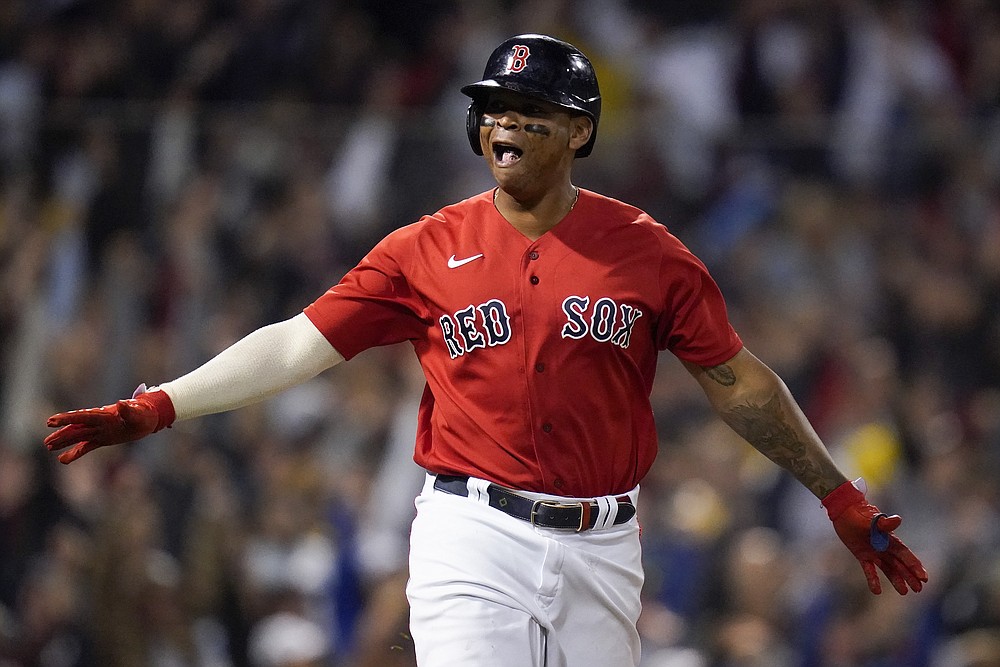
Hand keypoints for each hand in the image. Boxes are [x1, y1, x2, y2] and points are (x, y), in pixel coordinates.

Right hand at [44, 385, 175, 463]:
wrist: (149, 418)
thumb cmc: (144, 414)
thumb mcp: (139, 413)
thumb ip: (129, 411)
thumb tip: (120, 403)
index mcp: (104, 415)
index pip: (83, 417)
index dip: (67, 419)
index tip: (52, 421)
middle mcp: (99, 422)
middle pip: (77, 427)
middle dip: (62, 432)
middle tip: (47, 438)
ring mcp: (100, 431)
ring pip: (78, 436)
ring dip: (64, 441)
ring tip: (48, 446)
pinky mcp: (103, 439)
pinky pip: (87, 446)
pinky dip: (75, 453)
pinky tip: (63, 459)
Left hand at [822, 479, 928, 594]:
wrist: (844, 511)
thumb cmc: (859, 513)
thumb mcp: (872, 519)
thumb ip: (884, 523)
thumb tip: (898, 520)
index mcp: (889, 539)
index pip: (905, 555)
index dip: (914, 566)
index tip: (924, 578)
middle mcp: (884, 547)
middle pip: (900, 564)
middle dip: (910, 576)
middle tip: (919, 589)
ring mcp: (874, 552)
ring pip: (888, 569)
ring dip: (896, 579)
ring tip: (905, 592)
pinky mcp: (862, 555)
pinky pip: (869, 570)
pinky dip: (873, 580)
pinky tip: (877, 591)